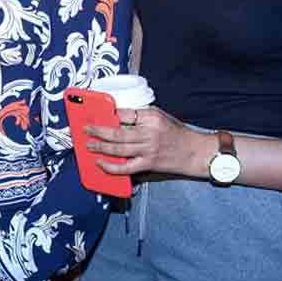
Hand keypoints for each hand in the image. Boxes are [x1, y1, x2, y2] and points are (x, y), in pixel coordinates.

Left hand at [83, 107, 209, 177]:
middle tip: (86, 129)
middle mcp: (148, 133)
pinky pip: (125, 167)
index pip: (124, 113)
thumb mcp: (160, 116)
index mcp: (151, 117)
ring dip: (100, 147)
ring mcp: (148, 150)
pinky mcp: (148, 164)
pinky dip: (110, 166)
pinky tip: (100, 163)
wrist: (195, 152)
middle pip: (117, 132)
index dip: (108, 114)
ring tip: (89, 145)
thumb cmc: (177, 133)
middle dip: (98, 131)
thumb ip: (140, 116)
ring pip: (118, 149)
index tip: (97, 114)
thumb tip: (116, 117)